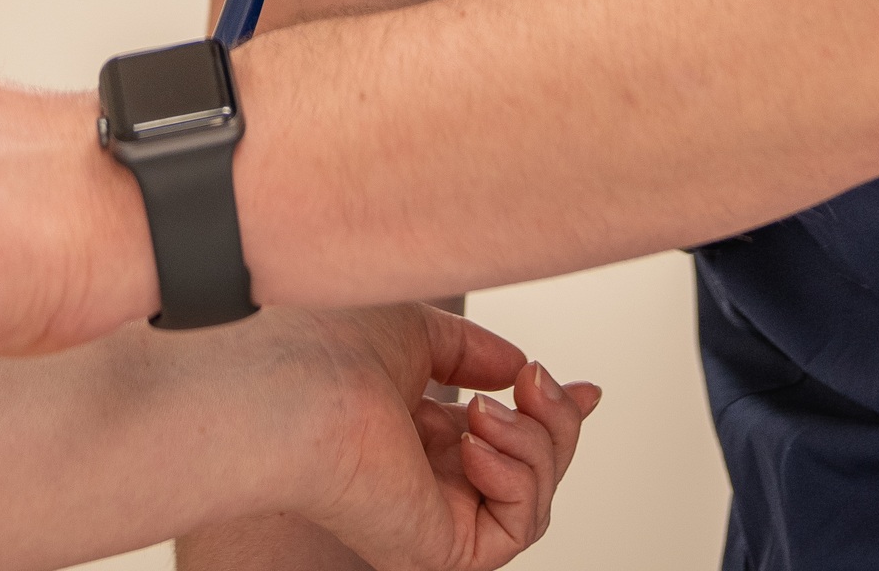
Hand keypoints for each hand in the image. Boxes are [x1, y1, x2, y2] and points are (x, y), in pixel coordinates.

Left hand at [287, 308, 598, 570]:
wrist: (292, 390)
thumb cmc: (322, 351)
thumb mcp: (415, 329)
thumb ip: (473, 351)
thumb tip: (517, 368)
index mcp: (411, 431)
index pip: (499, 438)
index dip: (552, 416)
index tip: (586, 389)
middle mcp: (423, 477)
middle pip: (532, 466)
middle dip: (557, 421)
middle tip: (540, 381)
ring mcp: (434, 516)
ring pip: (536, 494)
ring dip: (536, 441)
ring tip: (484, 408)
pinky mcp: (442, 549)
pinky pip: (520, 525)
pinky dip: (516, 476)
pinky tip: (473, 442)